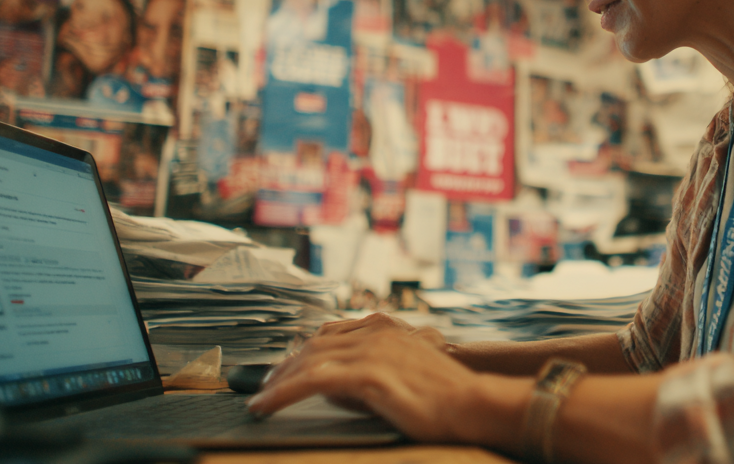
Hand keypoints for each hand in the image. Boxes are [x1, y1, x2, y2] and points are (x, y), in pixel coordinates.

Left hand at [246, 319, 518, 445]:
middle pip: (313, 344)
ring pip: (308, 360)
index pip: (329, 333)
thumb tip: (332, 386)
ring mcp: (371, 349)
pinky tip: (268, 406)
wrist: (473, 403)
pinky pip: (312, 380)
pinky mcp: (367, 374)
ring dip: (277, 382)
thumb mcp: (402, 372)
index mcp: (384, 326)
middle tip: (263, 390)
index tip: (284, 371)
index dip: (301, 353)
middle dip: (283, 368)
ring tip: (260, 401)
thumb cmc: (444, 397)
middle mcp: (374, 331)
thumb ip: (367, 371)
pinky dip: (283, 392)